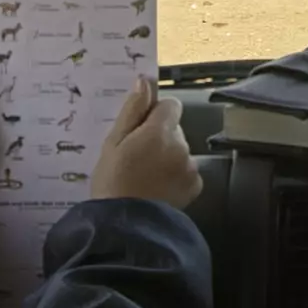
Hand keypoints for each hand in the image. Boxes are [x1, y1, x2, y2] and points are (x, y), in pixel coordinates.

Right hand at [91, 76, 202, 208]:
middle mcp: (181, 145)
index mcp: (160, 131)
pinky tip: (158, 188)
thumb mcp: (113, 143)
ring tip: (145, 178)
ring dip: (168, 157)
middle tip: (137, 159)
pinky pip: (187, 171)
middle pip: (174, 129)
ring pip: (181, 151)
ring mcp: (190, 166)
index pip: (170, 105)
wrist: (126, 227)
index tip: (140, 130)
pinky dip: (176, 176)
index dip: (155, 114)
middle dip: (160, 138)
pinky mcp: (195, 185)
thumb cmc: (112, 183)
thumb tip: (145, 81)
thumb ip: (133, 110)